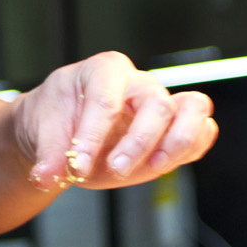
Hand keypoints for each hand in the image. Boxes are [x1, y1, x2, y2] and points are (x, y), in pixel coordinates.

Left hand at [11, 51, 216, 191]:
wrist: (63, 132)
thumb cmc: (57, 120)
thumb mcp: (43, 132)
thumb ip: (49, 155)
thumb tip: (47, 176)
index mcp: (104, 70)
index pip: (106, 100)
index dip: (93, 135)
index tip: (78, 165)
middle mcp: (138, 82)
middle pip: (156, 103)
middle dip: (138, 142)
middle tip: (115, 170)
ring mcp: (161, 104)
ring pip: (194, 108)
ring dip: (177, 142)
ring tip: (153, 166)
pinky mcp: (174, 130)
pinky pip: (203, 131)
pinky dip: (192, 148)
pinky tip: (164, 164)